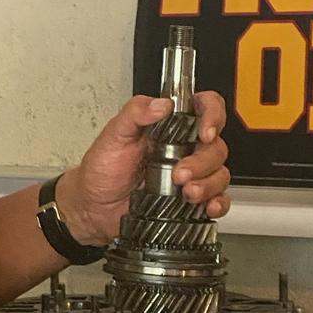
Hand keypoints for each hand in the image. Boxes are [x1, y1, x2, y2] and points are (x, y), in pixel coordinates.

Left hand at [55, 93, 229, 247]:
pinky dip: (218, 203)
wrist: (93, 209)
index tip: (204, 132)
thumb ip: (135, 113)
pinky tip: (206, 205)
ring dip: (208, 184)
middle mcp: (183, 148)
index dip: (212, 116)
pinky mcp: (191, 200)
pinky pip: (219, 199)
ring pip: (219, 173)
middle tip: (179, 173)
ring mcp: (190, 175)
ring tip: (185, 192)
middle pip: (216, 146)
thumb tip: (161, 104)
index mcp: (169, 127)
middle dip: (202, 162)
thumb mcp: (113, 136)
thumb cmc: (101, 171)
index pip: (203, 108)